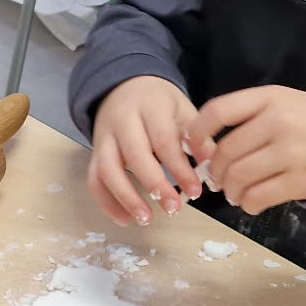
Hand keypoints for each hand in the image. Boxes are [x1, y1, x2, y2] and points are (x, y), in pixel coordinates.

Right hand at [86, 76, 201, 226]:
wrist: (124, 86)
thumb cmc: (159, 103)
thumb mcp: (183, 109)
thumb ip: (197, 137)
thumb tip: (211, 166)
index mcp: (150, 106)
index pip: (163, 140)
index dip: (179, 168)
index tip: (195, 191)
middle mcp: (122, 120)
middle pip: (134, 155)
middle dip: (154, 185)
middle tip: (173, 208)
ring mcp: (104, 137)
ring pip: (107, 169)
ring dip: (125, 198)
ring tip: (146, 219)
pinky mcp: (95, 152)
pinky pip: (94, 179)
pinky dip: (107, 202)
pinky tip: (126, 219)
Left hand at [183, 86, 305, 217]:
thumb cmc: (303, 120)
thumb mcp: (277, 102)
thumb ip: (243, 115)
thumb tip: (201, 145)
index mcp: (269, 98)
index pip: (219, 111)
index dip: (197, 131)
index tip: (192, 145)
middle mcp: (279, 122)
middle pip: (226, 151)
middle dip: (214, 170)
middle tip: (216, 178)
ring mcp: (291, 153)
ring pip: (239, 177)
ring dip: (229, 190)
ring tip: (232, 191)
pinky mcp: (301, 180)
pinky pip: (259, 197)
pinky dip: (247, 204)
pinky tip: (249, 201)